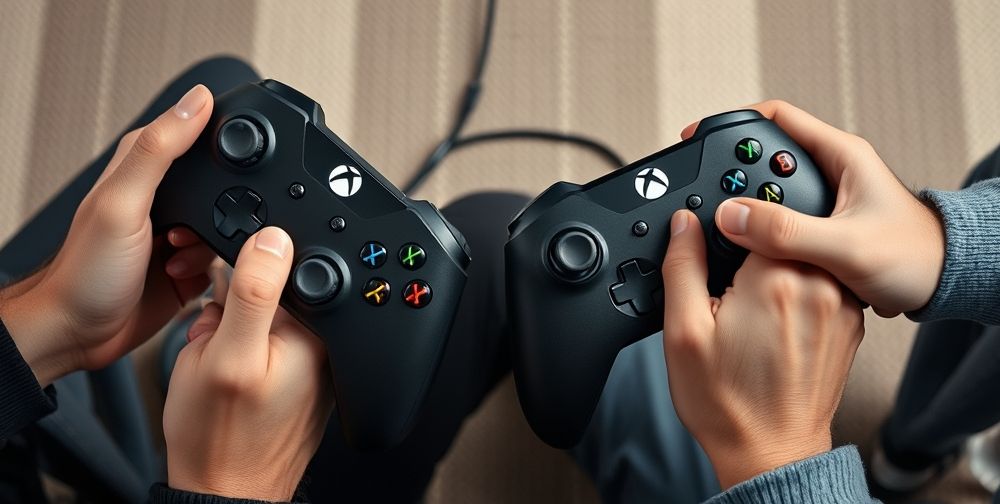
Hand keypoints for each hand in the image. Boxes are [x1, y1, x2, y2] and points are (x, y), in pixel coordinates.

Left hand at [0, 85, 215, 385]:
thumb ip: (159, 150)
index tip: (234, 158)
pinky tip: (185, 273)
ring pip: (231, 223)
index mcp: (143, 167)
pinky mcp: (192, 265)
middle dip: (227, 203)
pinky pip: (227, 258)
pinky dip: (215, 268)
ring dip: (215, 241)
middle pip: (222, 182)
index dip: (220, 139)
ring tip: (180, 252)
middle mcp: (165, 198)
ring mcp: (180, 232)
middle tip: (193, 224)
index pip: (194, 133)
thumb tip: (196, 100)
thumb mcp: (123, 202)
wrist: (79, 333)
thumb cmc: (84, 269)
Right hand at [163, 227, 333, 500]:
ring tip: (218, 370)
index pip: (278, 268)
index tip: (217, 303)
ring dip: (228, 331)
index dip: (237, 274)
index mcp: (315, 332)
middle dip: (229, 308)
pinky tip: (226, 380)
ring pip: (258, 318)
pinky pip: (260, 346)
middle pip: (267, 291)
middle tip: (214, 345)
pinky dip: (236, 352)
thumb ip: (254, 292)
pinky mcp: (293, 380)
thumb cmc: (220, 438)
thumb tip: (274, 237)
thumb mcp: (226, 354)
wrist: (222, 494)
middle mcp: (321, 344)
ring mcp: (308, 364)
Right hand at [661, 210, 864, 488]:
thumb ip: (683, 266)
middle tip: (730, 294)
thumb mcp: (682, 331)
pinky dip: (800, 292)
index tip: (715, 257)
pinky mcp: (851, 323)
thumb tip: (684, 224)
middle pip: (782, 234)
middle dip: (751, 253)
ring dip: (779, 271)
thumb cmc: (726, 402)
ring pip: (805, 256)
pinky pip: (823, 284)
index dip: (727, 230)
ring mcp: (841, 304)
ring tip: (752, 314)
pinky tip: (775, 326)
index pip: (755, 216)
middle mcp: (819, 283)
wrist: (771, 453)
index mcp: (775, 277)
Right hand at [681, 100, 944, 316]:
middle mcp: (831, 172)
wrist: (941, 286)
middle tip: (705, 194)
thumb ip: (787, 231)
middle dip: (731, 174)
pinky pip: (778, 219)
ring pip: (769, 192)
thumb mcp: (844, 246)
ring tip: (723, 228)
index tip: (699, 138)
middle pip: (763, 157)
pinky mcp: (822, 226)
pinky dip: (758, 230)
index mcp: (840, 156)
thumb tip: (732, 215)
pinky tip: (747, 250)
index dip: (732, 124)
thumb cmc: (914, 258)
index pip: (775, 119)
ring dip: (745, 207)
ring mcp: (826, 200)